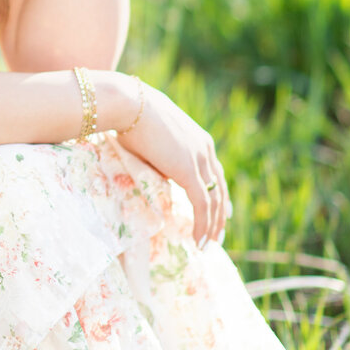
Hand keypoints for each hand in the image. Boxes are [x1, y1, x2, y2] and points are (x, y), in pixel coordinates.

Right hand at [114, 85, 231, 246]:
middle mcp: (205, 150)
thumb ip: (165, 158)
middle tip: (216, 237)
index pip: (215, 174)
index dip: (217, 197)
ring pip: (214, 201)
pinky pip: (201, 205)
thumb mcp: (155, 139)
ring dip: (211, 226)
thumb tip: (163, 174)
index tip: (216, 216)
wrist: (130, 105)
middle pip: (220, 189)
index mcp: (200, 141)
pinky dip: (202, 224)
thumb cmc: (133, 117)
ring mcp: (199, 160)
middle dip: (220, 216)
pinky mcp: (189, 171)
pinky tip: (197, 241)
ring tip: (205, 245)